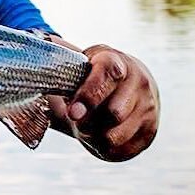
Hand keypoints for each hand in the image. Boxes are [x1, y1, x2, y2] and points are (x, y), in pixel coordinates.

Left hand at [53, 45, 158, 161]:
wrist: (127, 88)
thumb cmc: (92, 78)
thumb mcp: (78, 66)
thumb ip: (59, 60)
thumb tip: (43, 45)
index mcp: (115, 61)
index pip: (107, 74)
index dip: (89, 95)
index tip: (73, 112)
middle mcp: (138, 81)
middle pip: (114, 112)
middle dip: (88, 123)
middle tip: (76, 120)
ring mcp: (149, 106)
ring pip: (117, 134)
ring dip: (95, 137)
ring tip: (87, 128)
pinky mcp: (151, 129)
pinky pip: (124, 149)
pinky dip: (106, 148)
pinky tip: (100, 136)